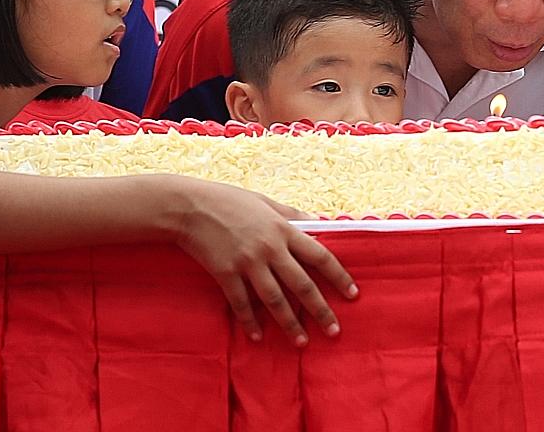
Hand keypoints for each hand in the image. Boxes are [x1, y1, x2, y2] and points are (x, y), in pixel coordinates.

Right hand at [171, 179, 356, 345]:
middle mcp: (270, 249)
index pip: (321, 256)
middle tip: (334, 330)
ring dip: (290, 324)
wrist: (190, 207)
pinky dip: (251, 321)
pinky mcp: (226, 275)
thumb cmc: (230, 201)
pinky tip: (258, 336)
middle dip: (321, 310)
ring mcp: (248, 263)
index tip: (352, 293)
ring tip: (302, 342)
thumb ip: (293, 214)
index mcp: (284, 229)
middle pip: (302, 285)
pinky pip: (242, 304)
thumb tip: (318, 222)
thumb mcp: (267, 202)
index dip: (339, 277)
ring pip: (275, 300)